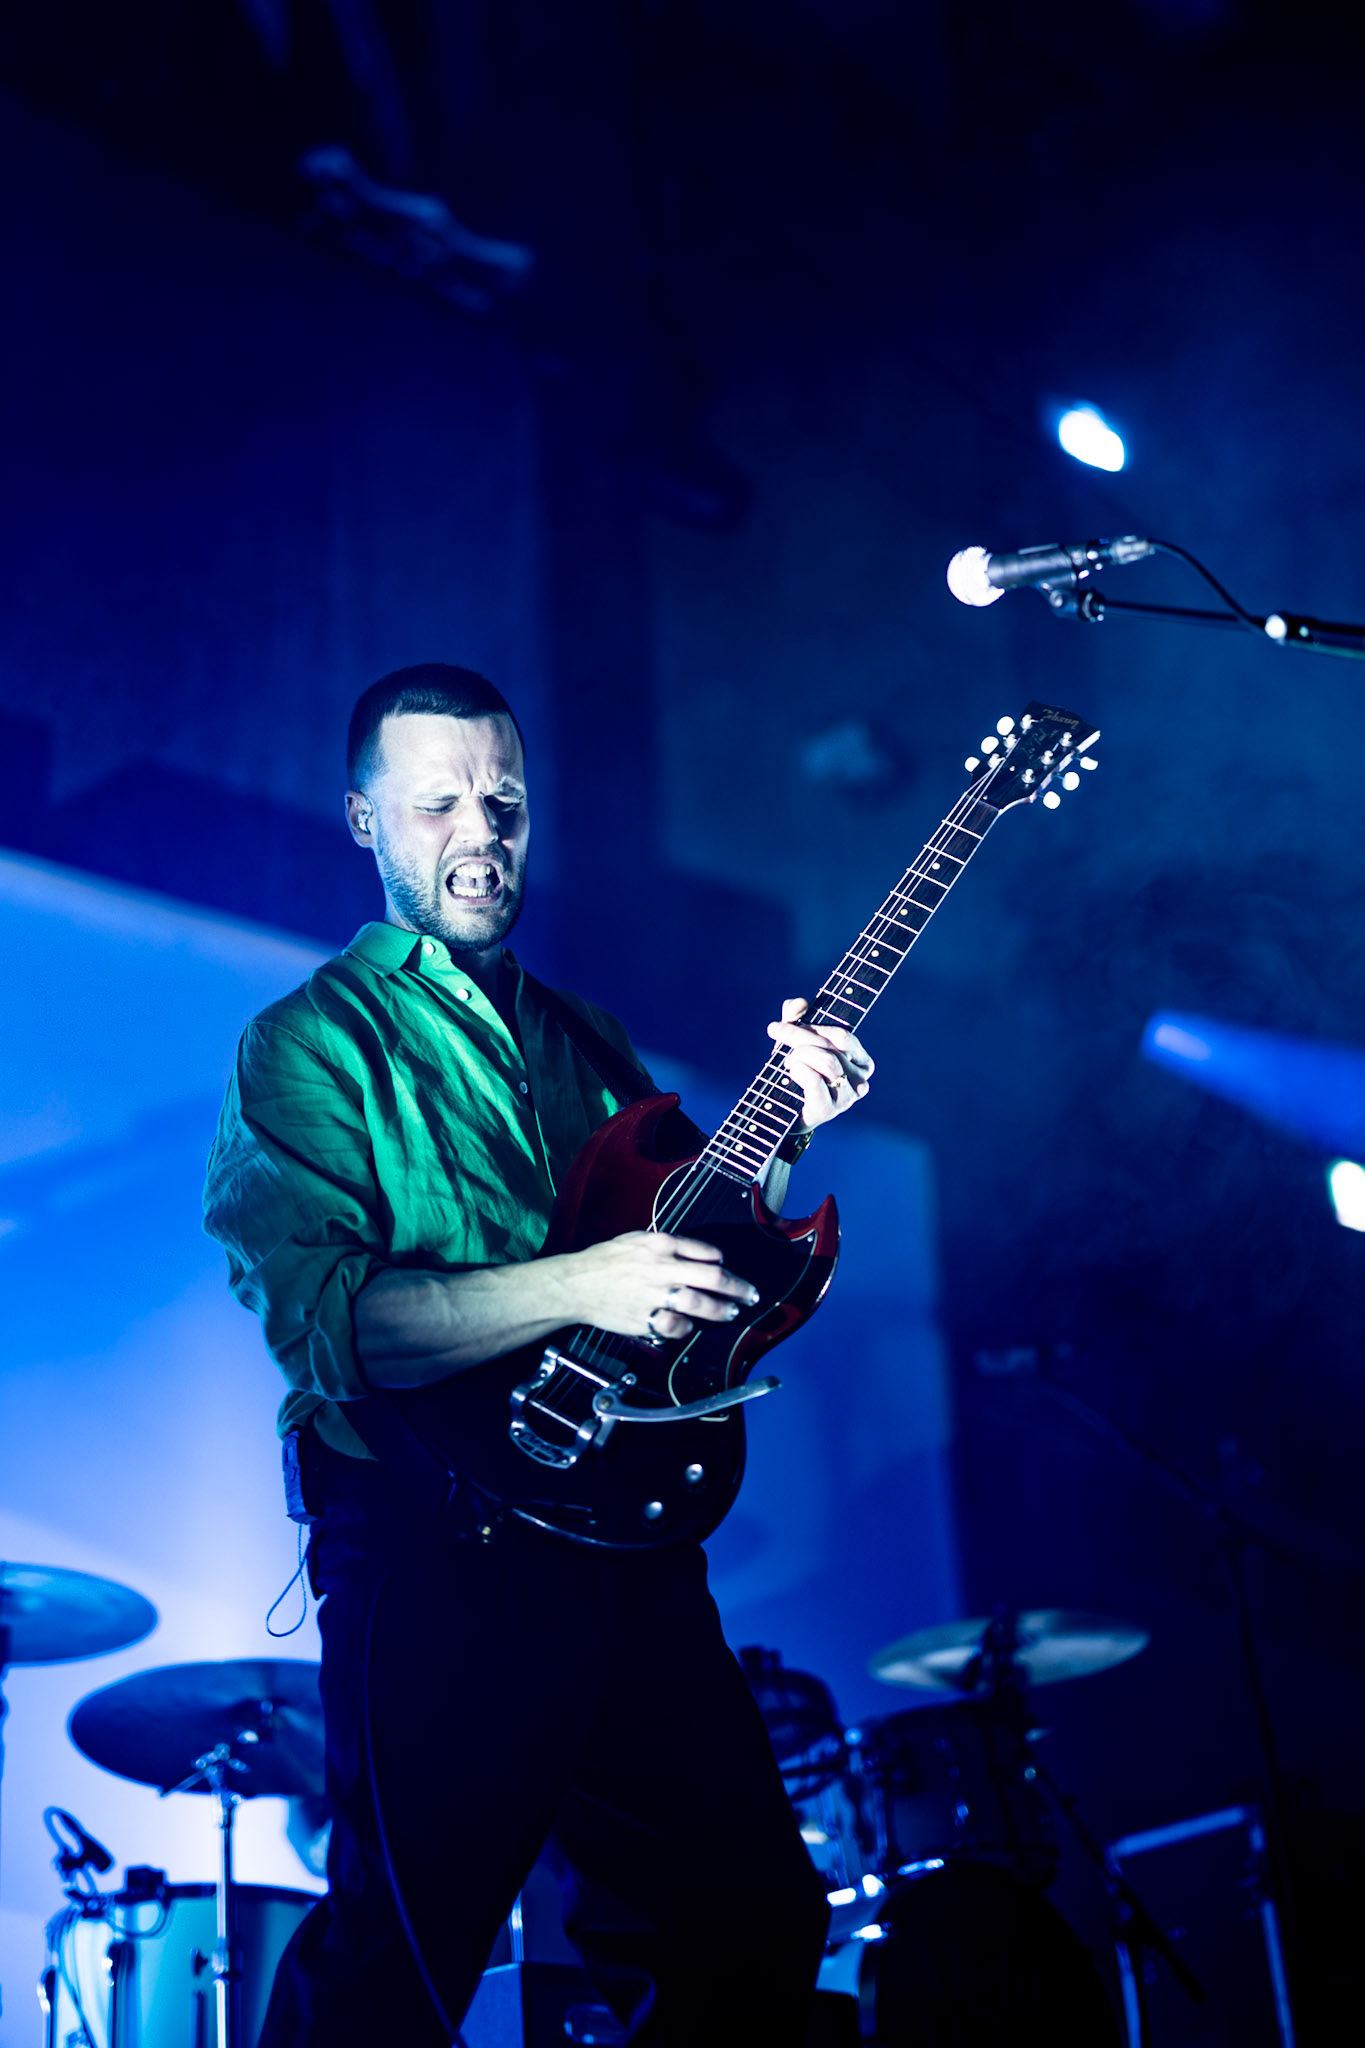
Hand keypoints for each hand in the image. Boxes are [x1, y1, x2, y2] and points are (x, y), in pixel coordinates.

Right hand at [560, 1230, 759, 1342]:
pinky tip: (690, 1326)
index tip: (730, 1272)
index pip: (707, 1252)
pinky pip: (676, 1326)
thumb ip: (669, 1245)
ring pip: (700, 1303)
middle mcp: (661, 1267)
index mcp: (660, 1244)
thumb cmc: (604, 1260)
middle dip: (739, 1288)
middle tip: (751, 1295)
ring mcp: (654, 1294)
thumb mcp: (636, 1239)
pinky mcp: (645, 1318)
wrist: (574, 1284)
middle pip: (713, 1278)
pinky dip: (687, 1328)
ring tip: (732, 1312)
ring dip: (721, 1310)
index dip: (723, 1264)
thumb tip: (705, 1256)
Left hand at [766, 996, 873, 1132]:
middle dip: (798, 1034)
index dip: (814, 1025)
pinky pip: (815, 1081)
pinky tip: (791, 1072)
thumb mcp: (795, 1041)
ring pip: (827, 1062)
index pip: (842, 1035)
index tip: (785, 1022)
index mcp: (861, 1061)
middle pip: (831, 1047)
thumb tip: (799, 1003)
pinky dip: (799, 1071)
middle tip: (774, 1030)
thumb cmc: (797, 1073)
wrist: (786, 1112)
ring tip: (787, 1061)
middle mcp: (860, 1080)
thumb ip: (796, 1018)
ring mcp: (847, 1098)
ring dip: (799, 1055)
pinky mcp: (829, 1110)